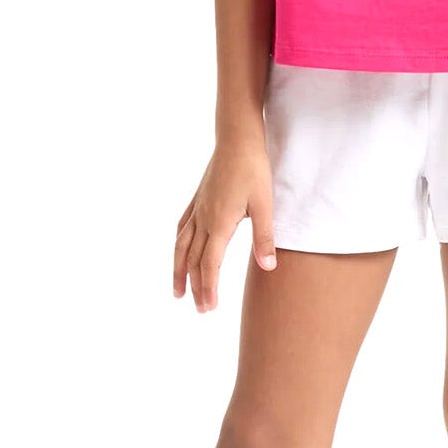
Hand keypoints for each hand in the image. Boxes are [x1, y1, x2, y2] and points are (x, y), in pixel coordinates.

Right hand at [173, 138, 277, 311]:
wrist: (237, 138)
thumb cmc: (254, 170)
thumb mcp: (265, 204)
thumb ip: (264, 237)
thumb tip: (269, 267)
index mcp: (220, 223)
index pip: (210, 264)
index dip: (208, 288)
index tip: (208, 307)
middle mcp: (204, 218)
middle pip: (194, 260)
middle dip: (196, 287)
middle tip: (201, 309)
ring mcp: (197, 208)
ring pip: (182, 247)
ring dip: (179, 271)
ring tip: (178, 292)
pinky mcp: (197, 199)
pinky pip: (181, 228)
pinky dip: (178, 246)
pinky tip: (179, 252)